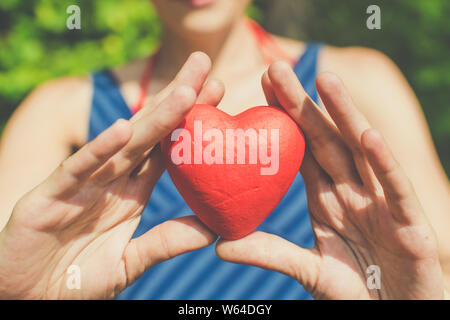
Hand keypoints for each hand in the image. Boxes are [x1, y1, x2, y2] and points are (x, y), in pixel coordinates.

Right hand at [0, 52, 223, 298]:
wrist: (30, 300)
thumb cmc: (77, 280)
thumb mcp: (131, 261)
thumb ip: (165, 242)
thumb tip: (212, 229)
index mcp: (131, 192)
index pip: (166, 149)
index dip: (190, 122)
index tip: (218, 93)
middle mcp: (110, 180)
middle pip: (149, 133)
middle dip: (177, 100)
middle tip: (204, 65)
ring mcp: (81, 184)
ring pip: (121, 144)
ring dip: (152, 118)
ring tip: (184, 91)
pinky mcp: (49, 197)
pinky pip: (76, 170)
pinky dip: (97, 150)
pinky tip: (120, 130)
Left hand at [216, 61, 444, 298]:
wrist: (396, 318)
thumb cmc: (357, 293)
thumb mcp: (308, 270)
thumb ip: (270, 252)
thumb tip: (219, 244)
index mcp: (328, 199)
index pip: (303, 150)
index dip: (283, 119)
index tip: (260, 88)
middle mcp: (354, 192)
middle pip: (326, 140)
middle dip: (303, 105)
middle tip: (277, 68)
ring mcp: (382, 203)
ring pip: (361, 152)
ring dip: (344, 116)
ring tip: (324, 81)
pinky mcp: (409, 223)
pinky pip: (394, 187)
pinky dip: (383, 162)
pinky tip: (366, 135)